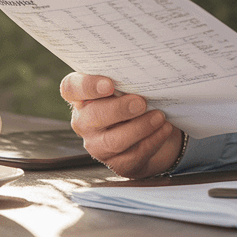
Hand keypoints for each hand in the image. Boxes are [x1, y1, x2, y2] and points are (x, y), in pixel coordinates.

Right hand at [60, 72, 182, 177]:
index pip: (71, 88)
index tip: (109, 84)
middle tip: (141, 102)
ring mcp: (97, 145)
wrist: (151, 130)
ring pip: (113, 141)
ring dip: (139, 127)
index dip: (87, 86)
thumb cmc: (134, 99)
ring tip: (159, 116)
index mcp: (81, 97)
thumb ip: (126, 80)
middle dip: (119, 109)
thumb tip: (142, 74)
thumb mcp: (127, 86)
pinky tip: (164, 128)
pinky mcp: (117, 163)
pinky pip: (133, 155)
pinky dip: (152, 140)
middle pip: (93, 116)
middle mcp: (84, 122)